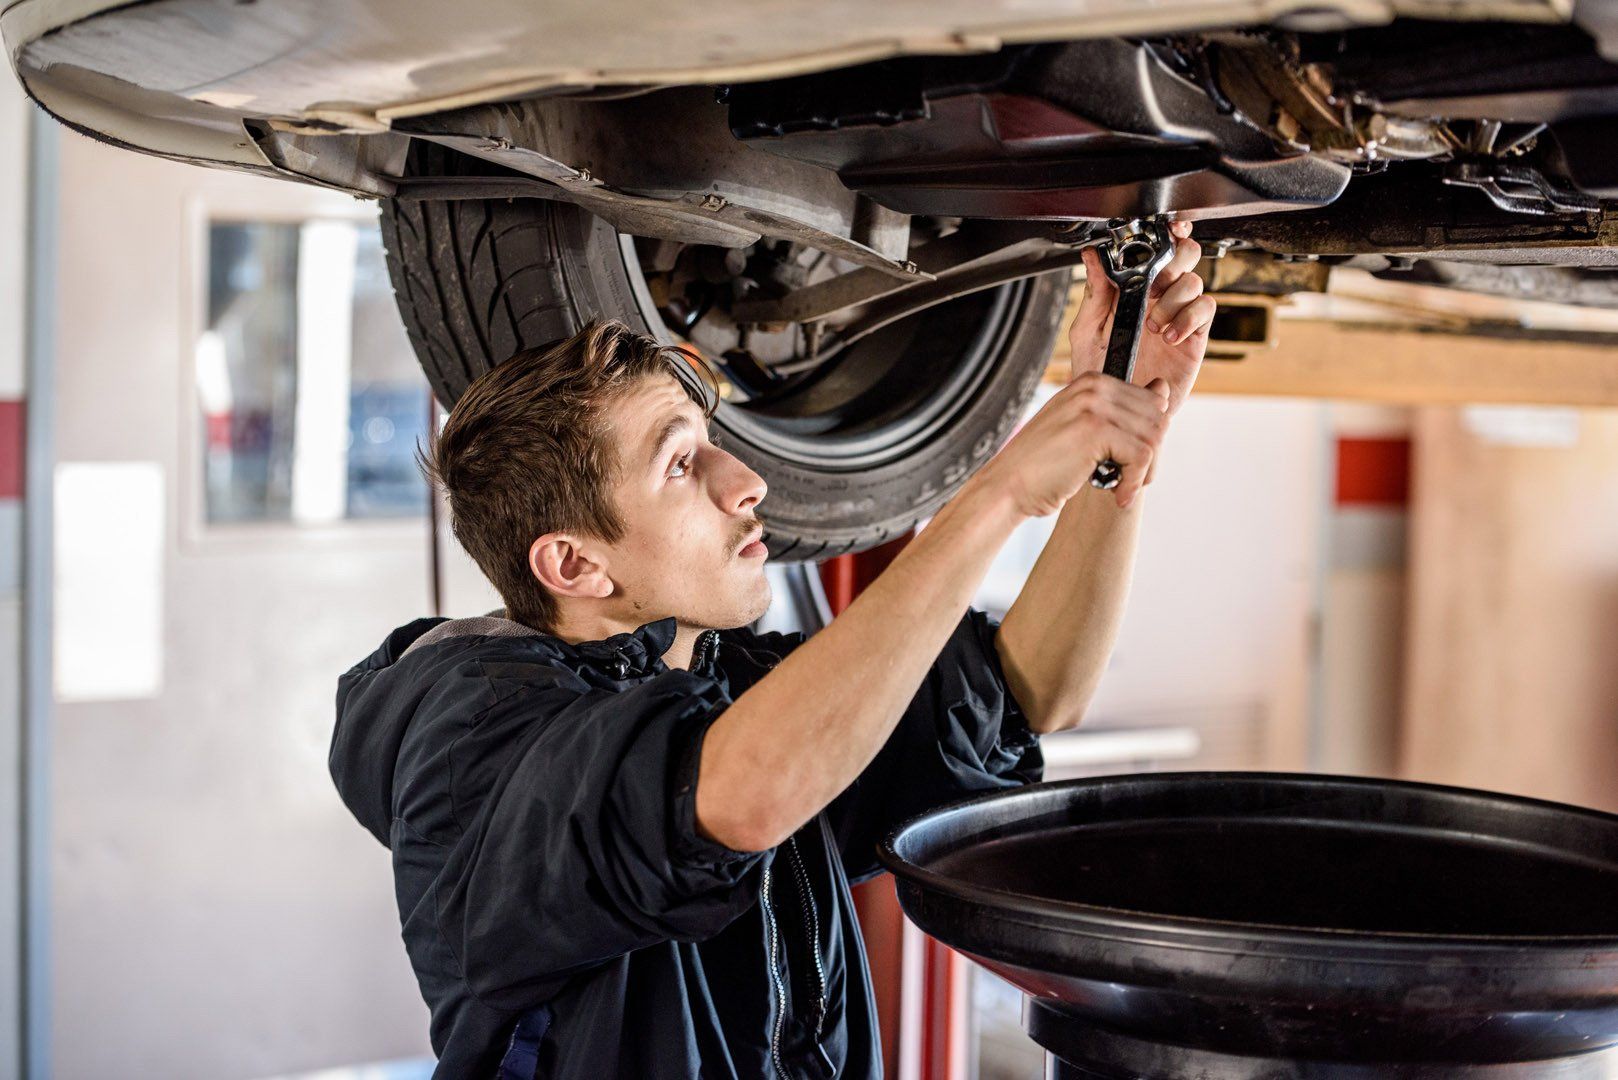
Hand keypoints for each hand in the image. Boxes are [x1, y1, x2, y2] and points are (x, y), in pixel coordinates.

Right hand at [979, 371, 1169, 514]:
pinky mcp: (1096, 431)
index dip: (1147, 438)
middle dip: (1151, 455)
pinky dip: (1134, 482)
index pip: (1151, 401)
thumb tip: (1164, 390)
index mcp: (1091, 382)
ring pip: (1153, 438)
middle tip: (1129, 479)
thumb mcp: (1082, 429)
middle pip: (1157, 418)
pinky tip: (1117, 495)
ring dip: (1144, 471)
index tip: (1127, 461)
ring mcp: (1094, 406)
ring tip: (1122, 488)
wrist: (1008, 486)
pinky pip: (1142, 456)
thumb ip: (1120, 412)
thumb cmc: (1043, 465)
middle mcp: (1094, 387)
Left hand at [1069, 220, 1213, 417]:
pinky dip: (1189, 317)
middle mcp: (1159, 298)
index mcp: (1134, 289)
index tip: (1168, 228)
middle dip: (1174, 261)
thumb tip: (1091, 255)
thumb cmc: (1100, 372)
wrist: (1115, 409)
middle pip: (1185, 256)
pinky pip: (1205, 310)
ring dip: (1174, 298)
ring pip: (1194, 281)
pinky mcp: (1194, 337)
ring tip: (1153, 324)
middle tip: (1155, 284)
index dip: (1167, 233)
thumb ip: (1094, 292)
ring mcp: (1179, 315)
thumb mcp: (1087, 330)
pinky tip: (1169, 334)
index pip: (1156, 251)